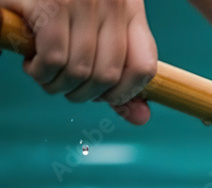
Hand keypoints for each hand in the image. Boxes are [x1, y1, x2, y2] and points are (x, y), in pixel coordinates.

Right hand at [1, 0, 157, 123]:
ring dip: (57, 85)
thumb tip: (141, 118)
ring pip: (80, 72)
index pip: (144, 67)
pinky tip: (33, 63)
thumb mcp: (101, 29)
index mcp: (130, 9)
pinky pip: (53, 59)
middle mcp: (111, 4)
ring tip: (45, 73)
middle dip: (83, 95)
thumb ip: (122, 74)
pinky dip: (40, 72)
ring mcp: (81, 3)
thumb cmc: (61, 2)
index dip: (125, 94)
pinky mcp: (50, 5)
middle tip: (65, 86)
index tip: (105, 98)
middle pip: (108, 76)